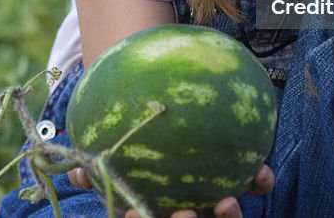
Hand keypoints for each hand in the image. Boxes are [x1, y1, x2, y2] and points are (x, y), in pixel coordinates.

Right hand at [68, 164, 274, 217]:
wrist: (186, 126)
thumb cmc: (142, 148)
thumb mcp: (119, 159)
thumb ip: (99, 169)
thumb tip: (72, 169)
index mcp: (158, 212)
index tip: (131, 215)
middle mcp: (190, 213)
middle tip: (184, 216)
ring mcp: (218, 205)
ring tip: (225, 201)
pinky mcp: (245, 183)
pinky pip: (255, 187)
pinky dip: (259, 183)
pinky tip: (261, 171)